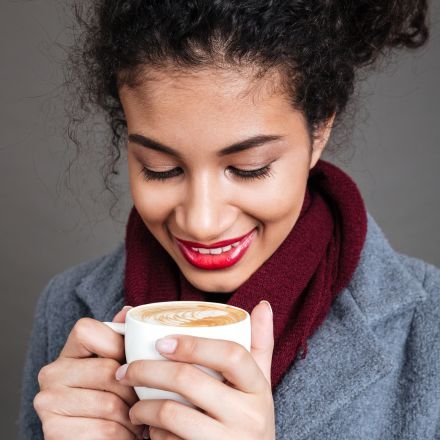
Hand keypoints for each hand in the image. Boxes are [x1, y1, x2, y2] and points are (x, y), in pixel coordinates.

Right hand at [34, 307, 143, 438]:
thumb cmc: (113, 397)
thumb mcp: (118, 363)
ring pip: (110, 404)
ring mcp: (48, 402)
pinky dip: (123, 436)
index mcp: (68, 351)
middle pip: (107, 370)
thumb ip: (121, 337)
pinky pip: (104, 430)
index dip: (117, 344)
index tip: (131, 361)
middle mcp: (51, 373)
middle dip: (134, 389)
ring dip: (132, 417)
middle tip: (143, 399)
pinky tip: (124, 435)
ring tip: (137, 419)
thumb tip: (128, 311)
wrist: (97, 439)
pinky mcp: (53, 431)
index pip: (88, 330)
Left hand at [116, 300, 274, 439]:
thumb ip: (259, 345)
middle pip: (189, 380)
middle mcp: (248, 416)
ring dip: (143, 407)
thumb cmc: (250, 419)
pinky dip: (153, 435)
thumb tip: (263, 305)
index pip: (232, 354)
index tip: (161, 341)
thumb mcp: (259, 384)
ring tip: (134, 405)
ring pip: (172, 414)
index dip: (194, 344)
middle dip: (148, 371)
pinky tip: (150, 430)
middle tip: (126, 370)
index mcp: (258, 388)